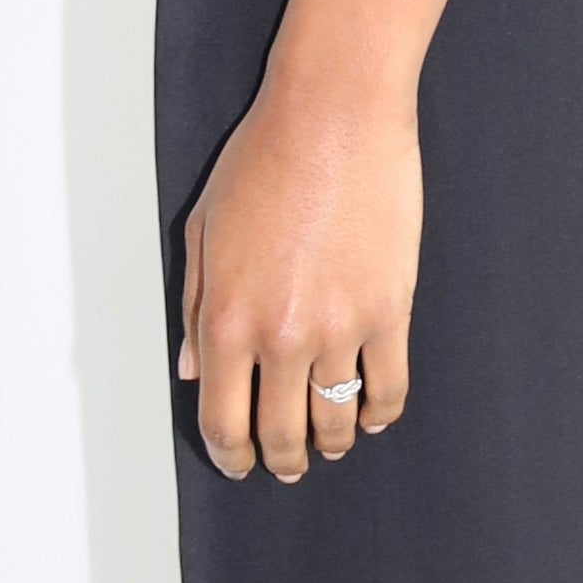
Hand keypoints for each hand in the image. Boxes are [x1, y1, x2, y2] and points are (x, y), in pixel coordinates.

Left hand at [179, 62, 417, 482]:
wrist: (333, 117)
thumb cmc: (264, 160)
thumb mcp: (204, 233)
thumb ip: (196, 309)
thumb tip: (193, 370)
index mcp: (227, 318)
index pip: (223, 420)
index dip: (230, 455)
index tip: (238, 463)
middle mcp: (280, 335)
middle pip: (280, 433)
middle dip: (281, 460)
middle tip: (287, 465)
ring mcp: (339, 327)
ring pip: (335, 419)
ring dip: (330, 443)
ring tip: (329, 445)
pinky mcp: (389, 310)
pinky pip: (388, 386)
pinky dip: (380, 412)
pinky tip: (372, 416)